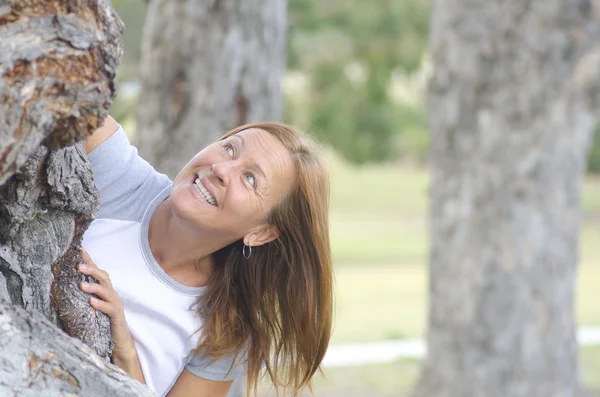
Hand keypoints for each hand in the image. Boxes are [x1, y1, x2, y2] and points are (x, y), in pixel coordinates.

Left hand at [78, 249, 135, 363]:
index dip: (89, 260)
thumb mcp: (90, 307)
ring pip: (106, 291)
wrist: (119, 340)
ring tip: (81, 285)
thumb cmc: (102, 322)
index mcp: (104, 290)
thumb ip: (80, 298)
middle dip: (92, 269)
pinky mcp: (117, 316)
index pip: (96, 271)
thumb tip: (58, 290)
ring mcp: (115, 304)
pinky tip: (91, 302)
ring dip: (94, 286)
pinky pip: (109, 308)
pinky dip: (101, 304)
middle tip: (78, 266)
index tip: (79, 248)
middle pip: (104, 277)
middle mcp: (111, 294)